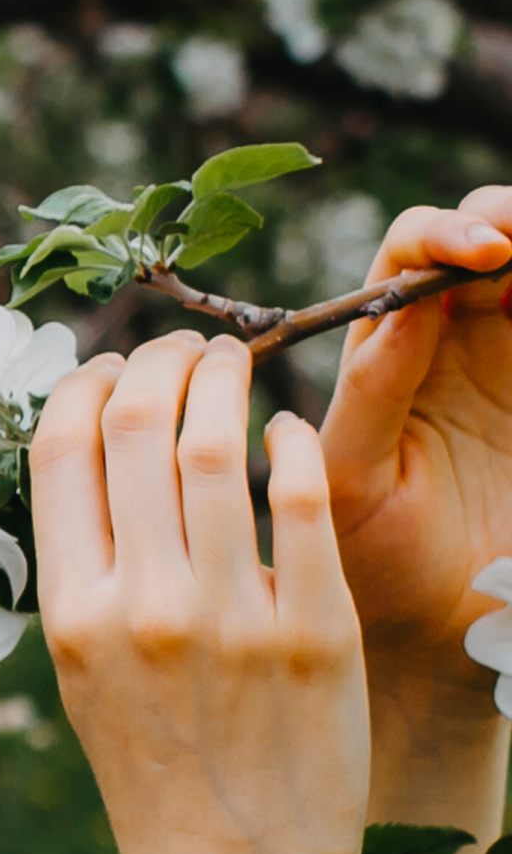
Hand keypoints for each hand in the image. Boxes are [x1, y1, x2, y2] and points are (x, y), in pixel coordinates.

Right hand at [32, 333, 367, 853]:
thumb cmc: (155, 780)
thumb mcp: (82, 677)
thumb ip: (86, 576)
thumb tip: (98, 456)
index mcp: (68, 616)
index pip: (59, 451)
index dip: (84, 384)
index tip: (111, 368)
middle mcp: (140, 607)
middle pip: (138, 426)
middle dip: (161, 361)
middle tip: (186, 348)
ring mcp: (230, 617)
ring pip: (219, 442)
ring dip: (227, 377)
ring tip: (237, 361)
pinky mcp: (315, 631)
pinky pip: (302, 497)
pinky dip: (293, 441)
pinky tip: (289, 431)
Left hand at [320, 187, 511, 708]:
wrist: (435, 634)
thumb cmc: (373, 560)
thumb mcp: (357, 478)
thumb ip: (374, 393)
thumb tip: (404, 308)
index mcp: (386, 354)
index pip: (406, 260)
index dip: (437, 237)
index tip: (477, 254)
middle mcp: (453, 342)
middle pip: (479, 240)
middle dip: (501, 219)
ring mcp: (511, 360)